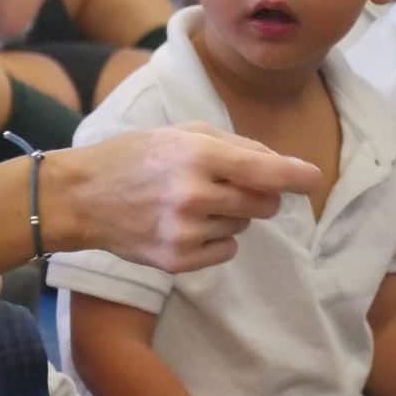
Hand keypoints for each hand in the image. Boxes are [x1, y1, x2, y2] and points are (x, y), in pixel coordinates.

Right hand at [47, 123, 319, 269]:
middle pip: (264, 204)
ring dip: (231, 216)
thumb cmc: (137, 156)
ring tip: (191, 203)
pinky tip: (184, 226)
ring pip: (244, 228)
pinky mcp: (177, 262)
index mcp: (197, 155)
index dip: (295, 176)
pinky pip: (226, 252)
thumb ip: (235, 146)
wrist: (81, 198)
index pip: (264, 170)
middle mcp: (194, 196)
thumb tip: (280, 166)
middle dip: (262, 196)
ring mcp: (185, 233)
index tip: (314, 179)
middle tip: (233, 186)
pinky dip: (216, 240)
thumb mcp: (183, 133)